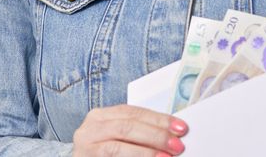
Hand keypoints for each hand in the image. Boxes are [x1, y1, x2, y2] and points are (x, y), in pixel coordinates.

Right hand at [73, 105, 187, 156]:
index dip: (158, 119)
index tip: (181, 127)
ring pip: (119, 143)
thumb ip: (140, 135)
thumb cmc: (107, 156)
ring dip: (147, 150)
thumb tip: (172, 136)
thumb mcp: (121, 140)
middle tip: (177, 145)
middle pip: (127, 125)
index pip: (133, 112)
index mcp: (101, 116)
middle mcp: (90, 128)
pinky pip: (112, 156)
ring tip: (166, 156)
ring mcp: (85, 146)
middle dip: (156, 134)